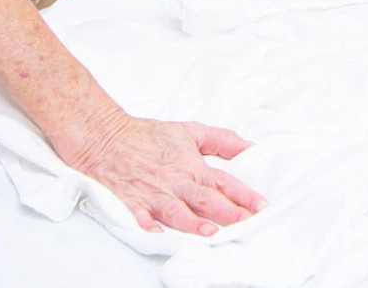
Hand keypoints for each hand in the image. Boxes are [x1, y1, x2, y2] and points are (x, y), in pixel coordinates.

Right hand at [61, 110, 264, 235]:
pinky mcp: (130, 202)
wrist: (107, 137)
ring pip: (177, 212)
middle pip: (205, 200)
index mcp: (191, 166)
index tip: (261, 207)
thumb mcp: (190, 131)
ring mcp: (152, 194)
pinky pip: (139, 217)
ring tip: (211, 233)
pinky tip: (159, 236)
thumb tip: (251, 148)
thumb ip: (222, 141)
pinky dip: (148, 226)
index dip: (244, 195)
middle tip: (246, 223)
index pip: (223, 182)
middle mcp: (174, 182)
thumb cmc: (149, 136)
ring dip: (194, 223)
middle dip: (227, 213)